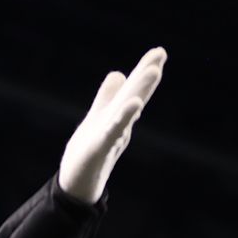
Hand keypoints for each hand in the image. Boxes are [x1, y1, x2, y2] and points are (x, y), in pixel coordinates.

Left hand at [58, 46, 166, 204]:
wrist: (76, 187)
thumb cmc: (87, 156)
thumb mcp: (97, 120)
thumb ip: (107, 98)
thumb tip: (118, 73)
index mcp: (115, 116)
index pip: (131, 90)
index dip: (143, 71)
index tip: (159, 51)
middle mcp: (117, 125)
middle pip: (133, 96)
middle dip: (146, 75)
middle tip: (160, 53)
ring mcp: (109, 137)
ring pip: (126, 112)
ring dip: (139, 91)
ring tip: (153, 71)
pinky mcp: (99, 150)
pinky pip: (112, 132)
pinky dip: (122, 118)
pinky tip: (134, 104)